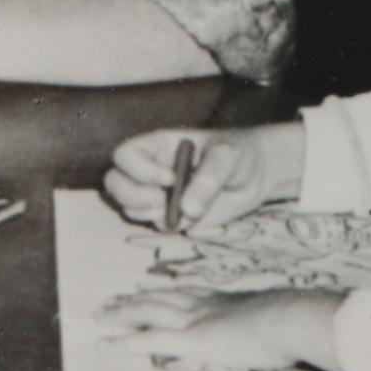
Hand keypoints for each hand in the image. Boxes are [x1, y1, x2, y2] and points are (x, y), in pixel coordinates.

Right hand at [100, 124, 297, 232]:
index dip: (139, 170)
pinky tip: (188, 217)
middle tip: (162, 201)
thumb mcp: (226, 157)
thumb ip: (208, 179)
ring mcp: (157, 194)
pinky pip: (152, 224)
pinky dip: (166, 225)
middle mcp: (150, 169)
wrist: (256, 175)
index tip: (170, 179)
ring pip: (128, 207)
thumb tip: (188, 209)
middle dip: (133, 196)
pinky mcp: (169, 215)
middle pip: (114, 183)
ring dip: (149, 213)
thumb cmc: (238, 154)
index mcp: (157, 146)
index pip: (125, 155)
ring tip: (180, 209)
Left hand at [105, 284, 345, 366]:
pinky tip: (104, 345)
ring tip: (100, 316)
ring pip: (147, 312)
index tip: (148, 291)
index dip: (164, 293)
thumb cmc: (294, 322)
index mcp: (225, 302)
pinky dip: (124, 342)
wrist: (292, 318)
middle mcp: (204, 306)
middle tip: (112, 301)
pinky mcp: (190, 339)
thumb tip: (269, 338)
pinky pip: (148, 340)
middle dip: (134, 300)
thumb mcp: (275, 322)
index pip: (186, 294)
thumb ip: (264, 327)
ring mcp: (194, 320)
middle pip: (161, 298)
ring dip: (121, 315)